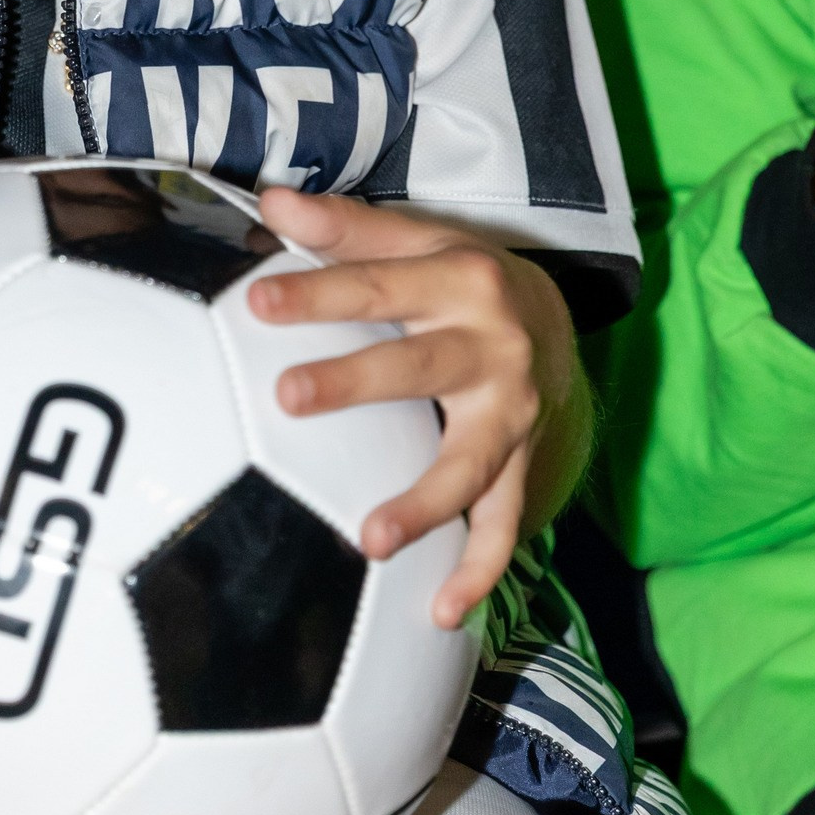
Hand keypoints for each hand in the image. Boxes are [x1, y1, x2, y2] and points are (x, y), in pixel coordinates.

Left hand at [248, 190, 578, 626]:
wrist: (557, 319)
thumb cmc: (458, 278)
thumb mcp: (416, 238)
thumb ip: (344, 226)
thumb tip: (271, 200)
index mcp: (461, 280)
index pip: (378, 284)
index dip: (318, 292)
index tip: (256, 301)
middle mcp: (494, 348)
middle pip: (419, 367)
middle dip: (356, 382)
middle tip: (289, 397)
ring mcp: (513, 414)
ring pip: (470, 464)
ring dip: (424, 504)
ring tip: (372, 539)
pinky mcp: (522, 465)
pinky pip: (504, 525)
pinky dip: (480, 571)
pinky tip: (441, 614)